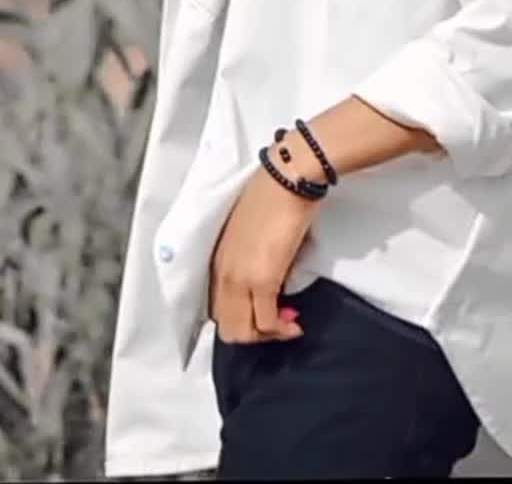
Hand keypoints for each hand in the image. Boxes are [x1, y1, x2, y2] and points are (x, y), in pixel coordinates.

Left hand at [209, 155, 315, 343]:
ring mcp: (239, 278)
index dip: (242, 318)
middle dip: (253, 334)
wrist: (287, 177)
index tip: (265, 313)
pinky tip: (295, 323)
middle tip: (278, 323)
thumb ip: (255, 261)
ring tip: (289, 324)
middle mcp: (222, 273)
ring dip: (267, 335)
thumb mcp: (254, 234)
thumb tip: (275, 280)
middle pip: (226, 327)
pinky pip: (266, 321)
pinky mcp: (262, 280)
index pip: (217, 308)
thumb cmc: (275, 196)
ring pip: (242, 331)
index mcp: (217, 260)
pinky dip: (281, 329)